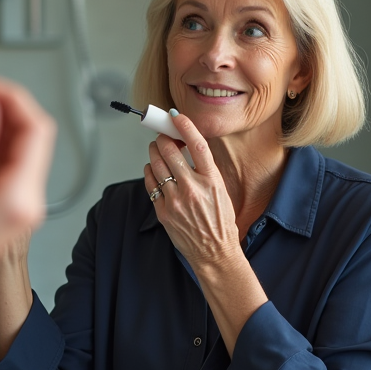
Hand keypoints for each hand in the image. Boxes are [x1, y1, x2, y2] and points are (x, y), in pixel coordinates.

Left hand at [143, 113, 240, 270]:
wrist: (214, 253)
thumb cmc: (220, 223)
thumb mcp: (221, 191)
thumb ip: (205, 171)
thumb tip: (188, 148)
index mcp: (212, 181)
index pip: (197, 146)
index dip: (185, 126)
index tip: (176, 116)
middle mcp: (193, 189)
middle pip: (169, 152)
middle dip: (162, 138)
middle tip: (162, 134)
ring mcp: (175, 201)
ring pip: (156, 165)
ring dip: (154, 152)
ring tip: (157, 148)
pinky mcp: (163, 212)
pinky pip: (150, 183)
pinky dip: (149, 171)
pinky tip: (153, 168)